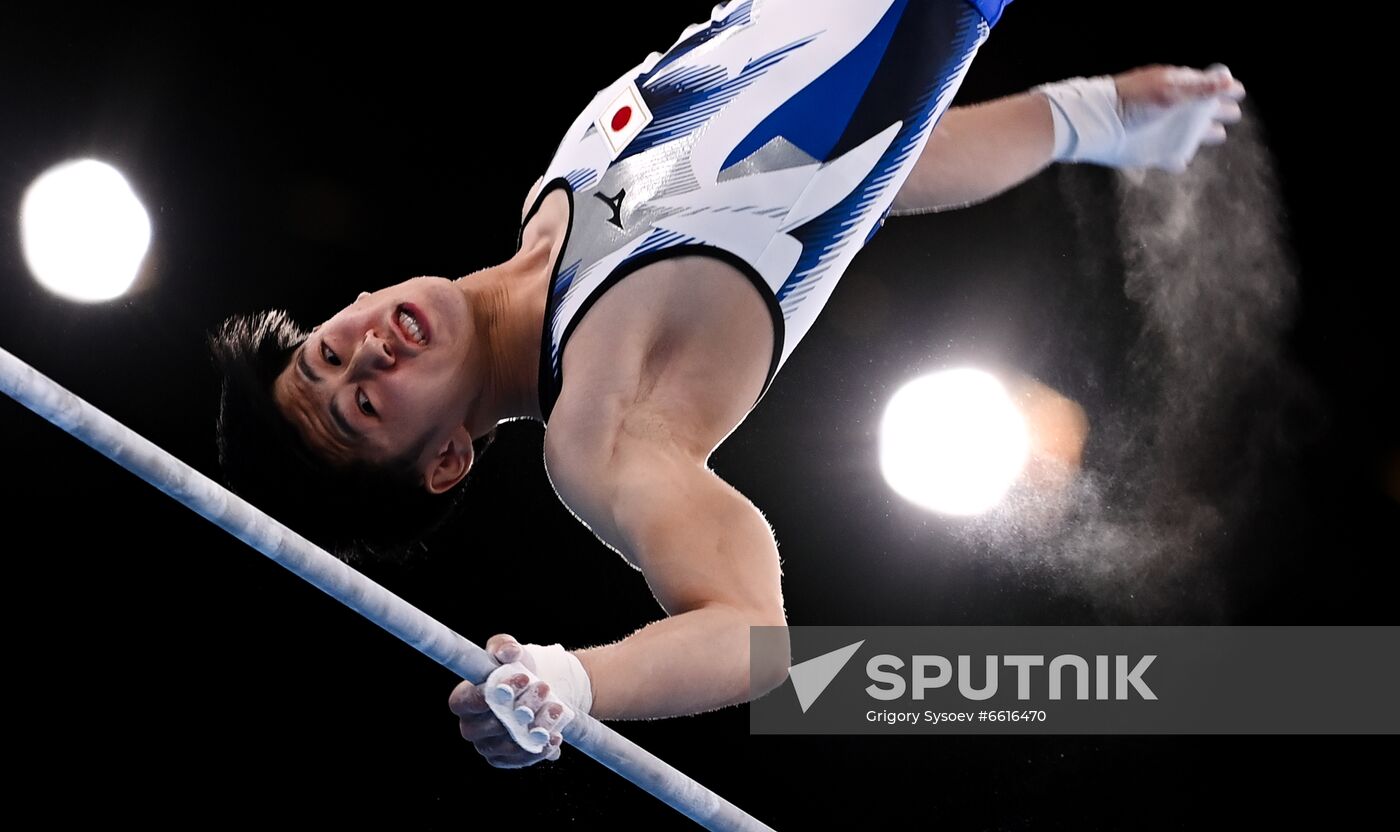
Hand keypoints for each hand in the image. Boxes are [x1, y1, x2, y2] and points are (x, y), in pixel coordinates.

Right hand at [447, 634, 569, 768]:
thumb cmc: (518, 669)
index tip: (522, 679)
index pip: (464, 702)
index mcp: (464, 699)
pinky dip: (539, 748)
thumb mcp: (511, 651)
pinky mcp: (506, 760)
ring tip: (555, 710)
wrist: (541, 691)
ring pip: (508, 744)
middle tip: (545, 691)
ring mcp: (488, 746)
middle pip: (489, 726)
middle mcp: (471, 726)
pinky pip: (520, 759)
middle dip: (520, 709)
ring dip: (535, 728)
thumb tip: (509, 652)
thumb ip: (504, 646)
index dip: (488, 693)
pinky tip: (555, 735)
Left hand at [1111, 63, 1246, 170]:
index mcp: (1176, 88)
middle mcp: (1171, 108)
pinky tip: (1184, 161)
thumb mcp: (1168, 92)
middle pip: (1200, 110)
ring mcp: (1161, 129)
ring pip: (1188, 132)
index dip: (1223, 89)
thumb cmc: (1133, 101)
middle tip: (1235, 113)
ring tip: (1219, 135)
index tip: (1239, 91)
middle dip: (1218, 110)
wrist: (1098, 122)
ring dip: (1203, 134)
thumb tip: (1228, 80)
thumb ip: (1199, 89)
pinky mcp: (1150, 150)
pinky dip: (1178, 159)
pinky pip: (1169, 156)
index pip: (1206, 87)